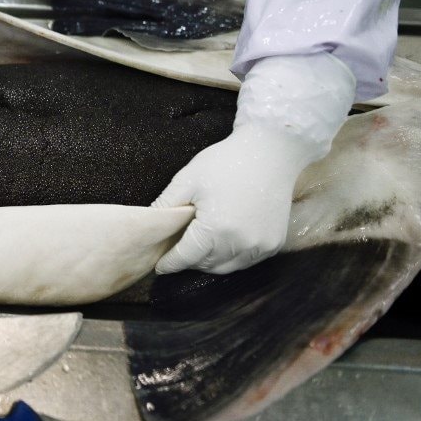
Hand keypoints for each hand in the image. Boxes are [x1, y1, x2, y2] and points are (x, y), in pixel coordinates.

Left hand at [151, 53, 354, 274]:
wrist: (269, 153)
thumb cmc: (225, 162)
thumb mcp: (187, 180)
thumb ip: (165, 206)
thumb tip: (147, 223)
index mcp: (216, 229)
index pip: (186, 258)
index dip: (170, 263)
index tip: (160, 267)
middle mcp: (240, 244)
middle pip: (205, 265)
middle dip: (189, 260)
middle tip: (177, 250)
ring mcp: (260, 246)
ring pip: (226, 267)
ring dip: (210, 261)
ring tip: (197, 246)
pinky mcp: (273, 244)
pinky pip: (246, 261)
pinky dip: (231, 257)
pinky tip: (222, 242)